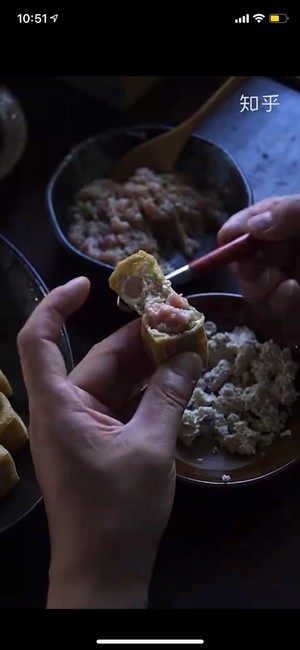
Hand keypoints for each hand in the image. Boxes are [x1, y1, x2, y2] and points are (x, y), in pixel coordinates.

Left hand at [17, 277, 201, 608]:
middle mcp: (63, 410)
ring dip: (147, 365)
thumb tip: (190, 356)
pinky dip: (145, 392)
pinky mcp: (97, 442)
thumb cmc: (117, 511)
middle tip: (179, 321)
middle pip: (96, 359)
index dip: (54, 306)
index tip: (86, 286)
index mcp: (59, 406)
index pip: (38, 341)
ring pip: (112, 381)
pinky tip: (176, 381)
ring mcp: (80, 427)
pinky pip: (119, 404)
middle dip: (137, 339)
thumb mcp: (150, 447)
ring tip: (187, 346)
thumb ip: (168, 396)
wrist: (103, 570)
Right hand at [218, 194, 299, 343]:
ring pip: (257, 295)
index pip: (244, 230)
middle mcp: (281, 257)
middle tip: (258, 271)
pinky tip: (294, 291)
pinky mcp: (295, 315)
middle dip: (247, 271)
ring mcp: (288, 286)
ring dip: (263, 290)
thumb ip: (286, 213)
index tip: (227, 240)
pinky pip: (279, 315)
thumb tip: (252, 227)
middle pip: (245, 267)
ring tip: (287, 285)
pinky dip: (282, 305)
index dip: (233, 235)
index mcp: (282, 228)